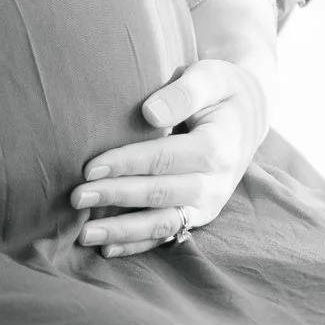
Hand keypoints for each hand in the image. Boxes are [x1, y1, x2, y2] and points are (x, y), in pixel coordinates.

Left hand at [69, 56, 271, 255]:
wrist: (248, 114)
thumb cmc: (221, 90)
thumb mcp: (210, 77)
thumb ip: (184, 92)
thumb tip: (150, 112)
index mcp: (218, 147)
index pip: (165, 158)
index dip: (127, 164)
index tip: (90, 168)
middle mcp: (215, 182)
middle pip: (161, 194)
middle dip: (117, 197)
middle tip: (76, 197)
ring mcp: (209, 204)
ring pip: (164, 223)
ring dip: (124, 231)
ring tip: (85, 234)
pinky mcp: (199, 216)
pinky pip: (168, 234)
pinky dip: (138, 244)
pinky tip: (107, 248)